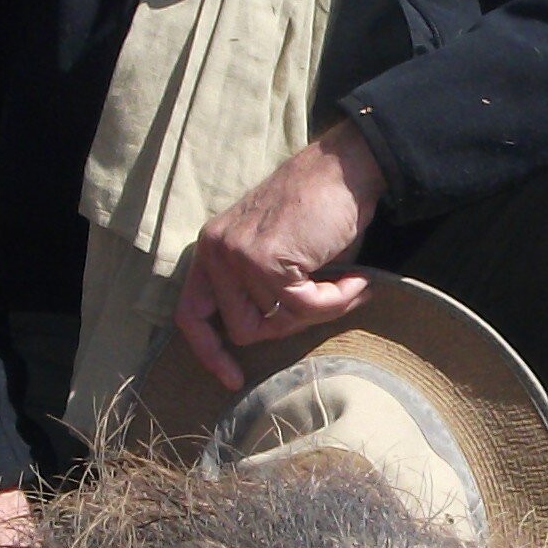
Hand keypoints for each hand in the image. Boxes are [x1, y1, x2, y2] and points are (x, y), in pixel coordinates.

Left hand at [172, 125, 387, 389]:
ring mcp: (237, 254)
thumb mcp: (277, 254)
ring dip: (319, 310)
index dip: (208, 352)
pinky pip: (302, 308)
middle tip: (323, 299)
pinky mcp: (265, 258)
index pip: (191, 314)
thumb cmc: (321, 212)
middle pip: (243, 330)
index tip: (232, 379)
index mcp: (212, 249)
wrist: (346, 167)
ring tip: (345, 281)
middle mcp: (215, 250)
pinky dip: (337, 301)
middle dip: (286, 325)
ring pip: (276, 323)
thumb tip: (271, 335)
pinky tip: (357, 279)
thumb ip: (262, 292)